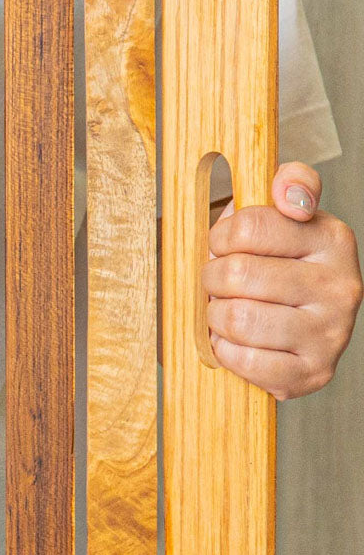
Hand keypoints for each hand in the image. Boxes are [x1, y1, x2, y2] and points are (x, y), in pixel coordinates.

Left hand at [201, 161, 362, 399]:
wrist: (292, 327)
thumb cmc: (274, 264)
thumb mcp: (278, 213)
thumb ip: (287, 183)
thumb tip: (289, 194)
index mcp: (331, 238)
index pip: (248, 227)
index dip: (220, 238)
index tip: (225, 245)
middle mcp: (342, 285)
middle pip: (236, 274)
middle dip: (212, 279)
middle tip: (221, 284)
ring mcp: (332, 332)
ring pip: (237, 318)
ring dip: (216, 316)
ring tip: (229, 310)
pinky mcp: (313, 372)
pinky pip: (244, 360)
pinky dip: (226, 351)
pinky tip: (238, 341)